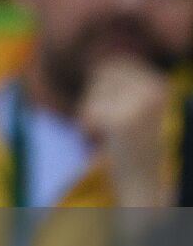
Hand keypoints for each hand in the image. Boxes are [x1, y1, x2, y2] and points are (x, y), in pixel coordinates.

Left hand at [78, 56, 172, 206]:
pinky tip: (101, 141)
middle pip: (101, 74)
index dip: (101, 86)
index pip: (114, 64)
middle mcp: (154, 90)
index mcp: (159, 83)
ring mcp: (140, 105)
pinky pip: (87, 113)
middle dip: (94, 97)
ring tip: (108, 133)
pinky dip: (86, 128)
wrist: (143, 184)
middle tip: (108, 123)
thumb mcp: (133, 106)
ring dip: (90, 113)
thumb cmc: (131, 144)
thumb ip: (120, 83)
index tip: (112, 110)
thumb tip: (96, 61)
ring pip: (93, 93)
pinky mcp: (122, 122)